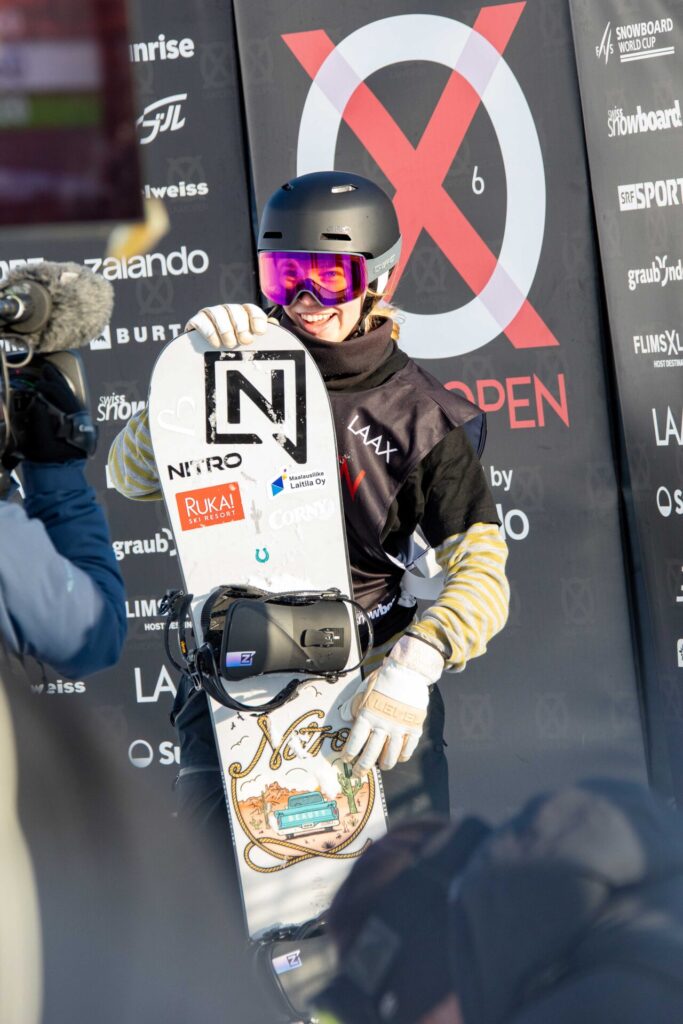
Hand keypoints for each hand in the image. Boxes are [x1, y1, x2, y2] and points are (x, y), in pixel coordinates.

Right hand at [8, 361, 91, 462]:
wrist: (59, 475)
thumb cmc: (50, 461)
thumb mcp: (42, 445)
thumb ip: (40, 425)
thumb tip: (38, 403)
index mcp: (76, 424)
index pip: (64, 400)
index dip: (51, 389)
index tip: (38, 386)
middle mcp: (80, 420)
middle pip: (69, 396)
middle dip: (56, 382)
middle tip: (45, 368)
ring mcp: (78, 422)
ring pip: (70, 398)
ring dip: (59, 384)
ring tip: (49, 372)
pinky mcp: (74, 424)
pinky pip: (68, 404)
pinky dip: (61, 394)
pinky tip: (55, 386)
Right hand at [185, 303, 269, 348]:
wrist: (206, 361)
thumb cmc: (234, 353)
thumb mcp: (252, 346)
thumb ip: (265, 336)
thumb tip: (274, 325)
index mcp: (242, 315)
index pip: (250, 309)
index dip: (256, 318)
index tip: (260, 331)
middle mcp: (226, 312)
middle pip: (234, 310)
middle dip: (241, 325)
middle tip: (245, 341)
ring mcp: (210, 315)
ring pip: (218, 313)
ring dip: (226, 329)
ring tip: (230, 344)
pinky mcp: (196, 322)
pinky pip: (201, 321)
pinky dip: (210, 332)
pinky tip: (216, 344)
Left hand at [339, 634, 443, 775]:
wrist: (408, 672)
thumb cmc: (384, 680)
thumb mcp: (363, 690)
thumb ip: (354, 706)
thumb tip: (345, 717)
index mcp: (367, 715)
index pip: (356, 741)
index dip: (350, 753)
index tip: (347, 759)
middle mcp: (382, 725)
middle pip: (371, 753)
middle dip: (363, 766)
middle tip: (358, 773)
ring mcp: (399, 728)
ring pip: (391, 755)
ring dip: (384, 764)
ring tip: (381, 766)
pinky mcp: (414, 728)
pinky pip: (408, 749)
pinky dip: (403, 756)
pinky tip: (399, 758)